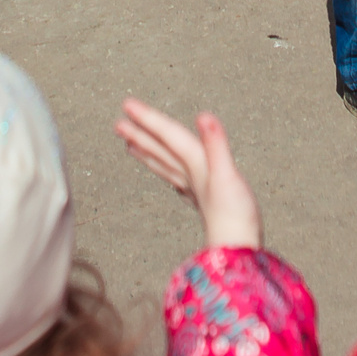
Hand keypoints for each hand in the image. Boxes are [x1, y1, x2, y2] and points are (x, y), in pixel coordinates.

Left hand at [115, 98, 261, 250]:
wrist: (238, 250)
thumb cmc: (235, 215)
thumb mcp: (227, 175)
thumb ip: (216, 145)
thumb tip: (204, 116)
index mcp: (196, 165)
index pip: (169, 136)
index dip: (150, 119)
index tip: (127, 105)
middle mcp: (191, 175)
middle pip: (161, 151)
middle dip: (141, 135)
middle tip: (118, 123)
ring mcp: (195, 190)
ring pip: (165, 166)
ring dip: (148, 153)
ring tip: (130, 145)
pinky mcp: (204, 201)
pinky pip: (178, 181)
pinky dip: (169, 173)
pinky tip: (171, 175)